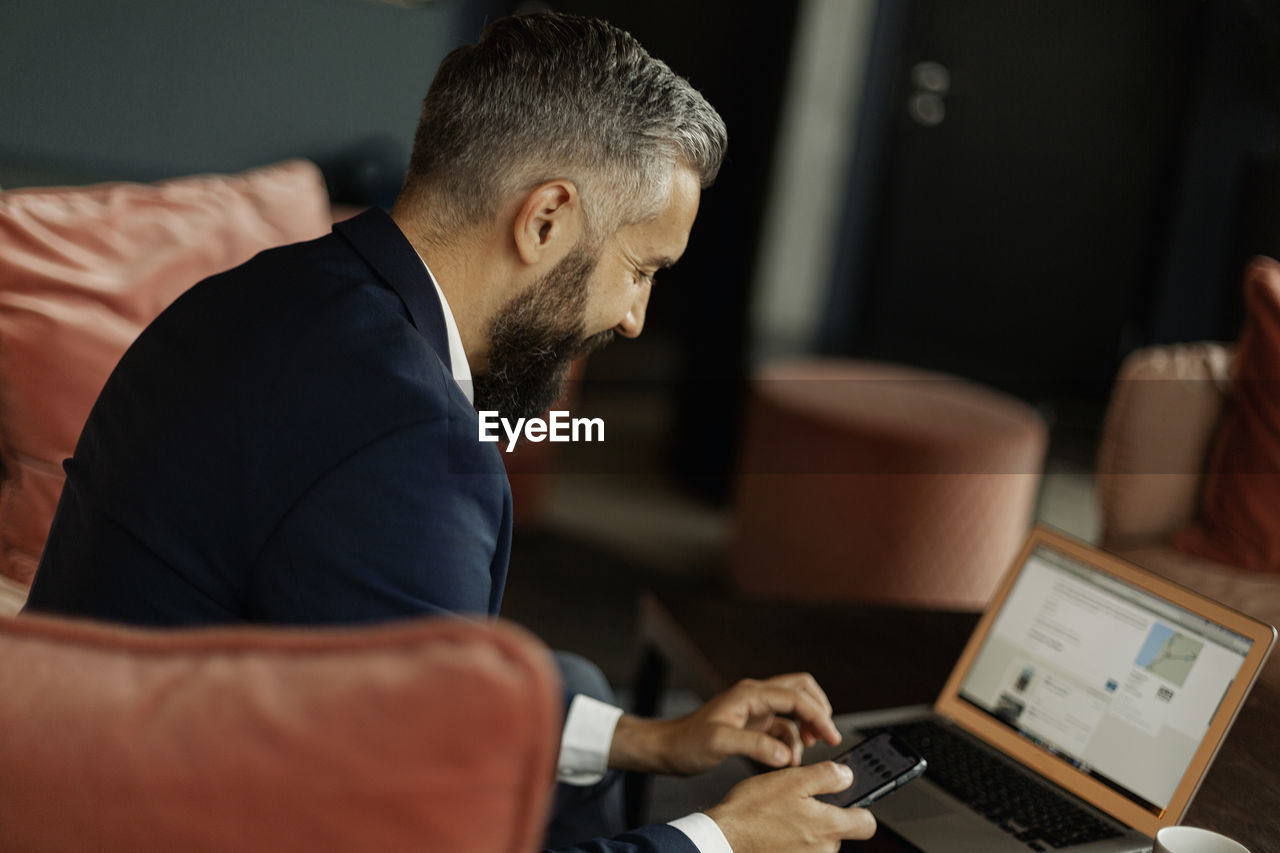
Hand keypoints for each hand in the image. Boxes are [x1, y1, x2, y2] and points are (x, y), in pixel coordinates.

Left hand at [609, 673, 842, 775]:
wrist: (668, 749)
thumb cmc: (687, 743)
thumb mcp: (718, 743)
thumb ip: (754, 746)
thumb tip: (786, 752)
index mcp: (749, 694)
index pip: (795, 696)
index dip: (818, 714)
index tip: (831, 736)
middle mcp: (755, 696)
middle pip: (801, 689)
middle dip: (818, 710)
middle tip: (827, 735)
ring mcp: (755, 709)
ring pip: (794, 707)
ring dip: (806, 726)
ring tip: (809, 749)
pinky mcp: (753, 724)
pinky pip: (783, 726)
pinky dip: (792, 740)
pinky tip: (788, 758)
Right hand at [706, 761, 876, 852]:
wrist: (723, 839)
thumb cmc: (752, 810)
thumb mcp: (792, 780)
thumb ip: (826, 776)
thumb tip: (847, 775)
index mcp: (829, 827)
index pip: (867, 823)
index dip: (861, 808)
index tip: (850, 800)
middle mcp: (823, 850)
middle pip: (840, 831)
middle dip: (825, 816)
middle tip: (800, 801)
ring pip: (818, 841)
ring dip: (806, 828)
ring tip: (781, 814)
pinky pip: (800, 850)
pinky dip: (791, 840)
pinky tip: (775, 829)